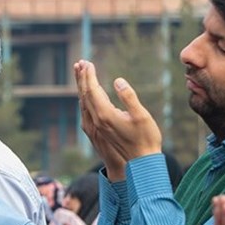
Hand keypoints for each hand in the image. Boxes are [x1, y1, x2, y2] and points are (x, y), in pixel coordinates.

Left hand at [73, 60, 162, 180]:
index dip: (89, 76)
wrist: (141, 162)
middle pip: (85, 95)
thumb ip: (128, 97)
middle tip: (80, 62)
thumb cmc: (145, 138)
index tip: (88, 62)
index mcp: (105, 115)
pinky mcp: (99, 130)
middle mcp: (97, 120)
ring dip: (82, 87)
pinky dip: (86, 97)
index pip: (92, 91)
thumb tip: (117, 81)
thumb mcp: (141, 115)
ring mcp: (96, 126)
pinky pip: (88, 110)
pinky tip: (88, 93)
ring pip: (84, 102)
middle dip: (82, 78)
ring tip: (81, 73)